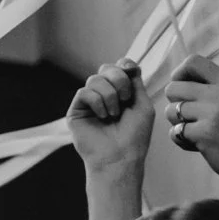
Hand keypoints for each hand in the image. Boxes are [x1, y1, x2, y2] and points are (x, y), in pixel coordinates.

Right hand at [66, 58, 152, 177]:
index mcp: (121, 92)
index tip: (131, 72)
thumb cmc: (134, 136)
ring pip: (95, 79)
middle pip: (106, 68)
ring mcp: (89, 103)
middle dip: (119, 79)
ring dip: (110, 95)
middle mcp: (104, 95)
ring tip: (113, 114)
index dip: (124, 65)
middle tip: (125, 99)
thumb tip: (128, 63)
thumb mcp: (142, 105)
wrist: (119, 156)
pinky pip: (84, 92)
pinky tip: (102, 116)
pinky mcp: (76, 111)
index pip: (118, 67)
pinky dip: (97, 102)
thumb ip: (136, 83)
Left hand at [164, 55, 218, 192]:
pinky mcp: (204, 133)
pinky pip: (174, 132)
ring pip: (170, 111)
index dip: (179, 74)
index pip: (192, 62)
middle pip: (172, 88)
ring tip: (197, 128)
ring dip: (178, 123)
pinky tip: (198, 142)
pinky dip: (182, 139)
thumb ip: (210, 86)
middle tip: (191, 115)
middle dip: (176, 103)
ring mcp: (212, 113)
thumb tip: (178, 74)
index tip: (184, 87)